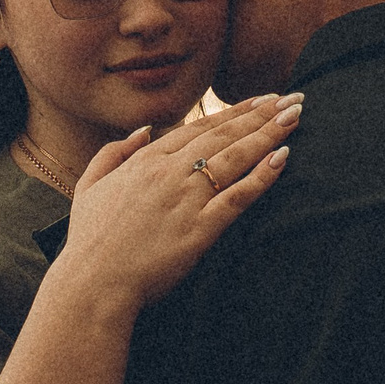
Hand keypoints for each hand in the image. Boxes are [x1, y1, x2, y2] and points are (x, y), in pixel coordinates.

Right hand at [57, 94, 299, 309]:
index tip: (259, 100)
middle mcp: (169, 173)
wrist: (93, 284)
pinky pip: (238, 196)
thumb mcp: (90, 186)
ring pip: (235, 157)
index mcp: (145, 161)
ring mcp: (186, 200)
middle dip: (260, 114)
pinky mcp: (200, 229)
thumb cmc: (90, 240)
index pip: (198, 127)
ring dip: (268, 134)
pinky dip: (262, 176)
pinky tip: (283, 158)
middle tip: (291, 99)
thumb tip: (143, 131)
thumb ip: (114, 152)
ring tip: (294, 116)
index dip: (233, 112)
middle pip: (223, 135)